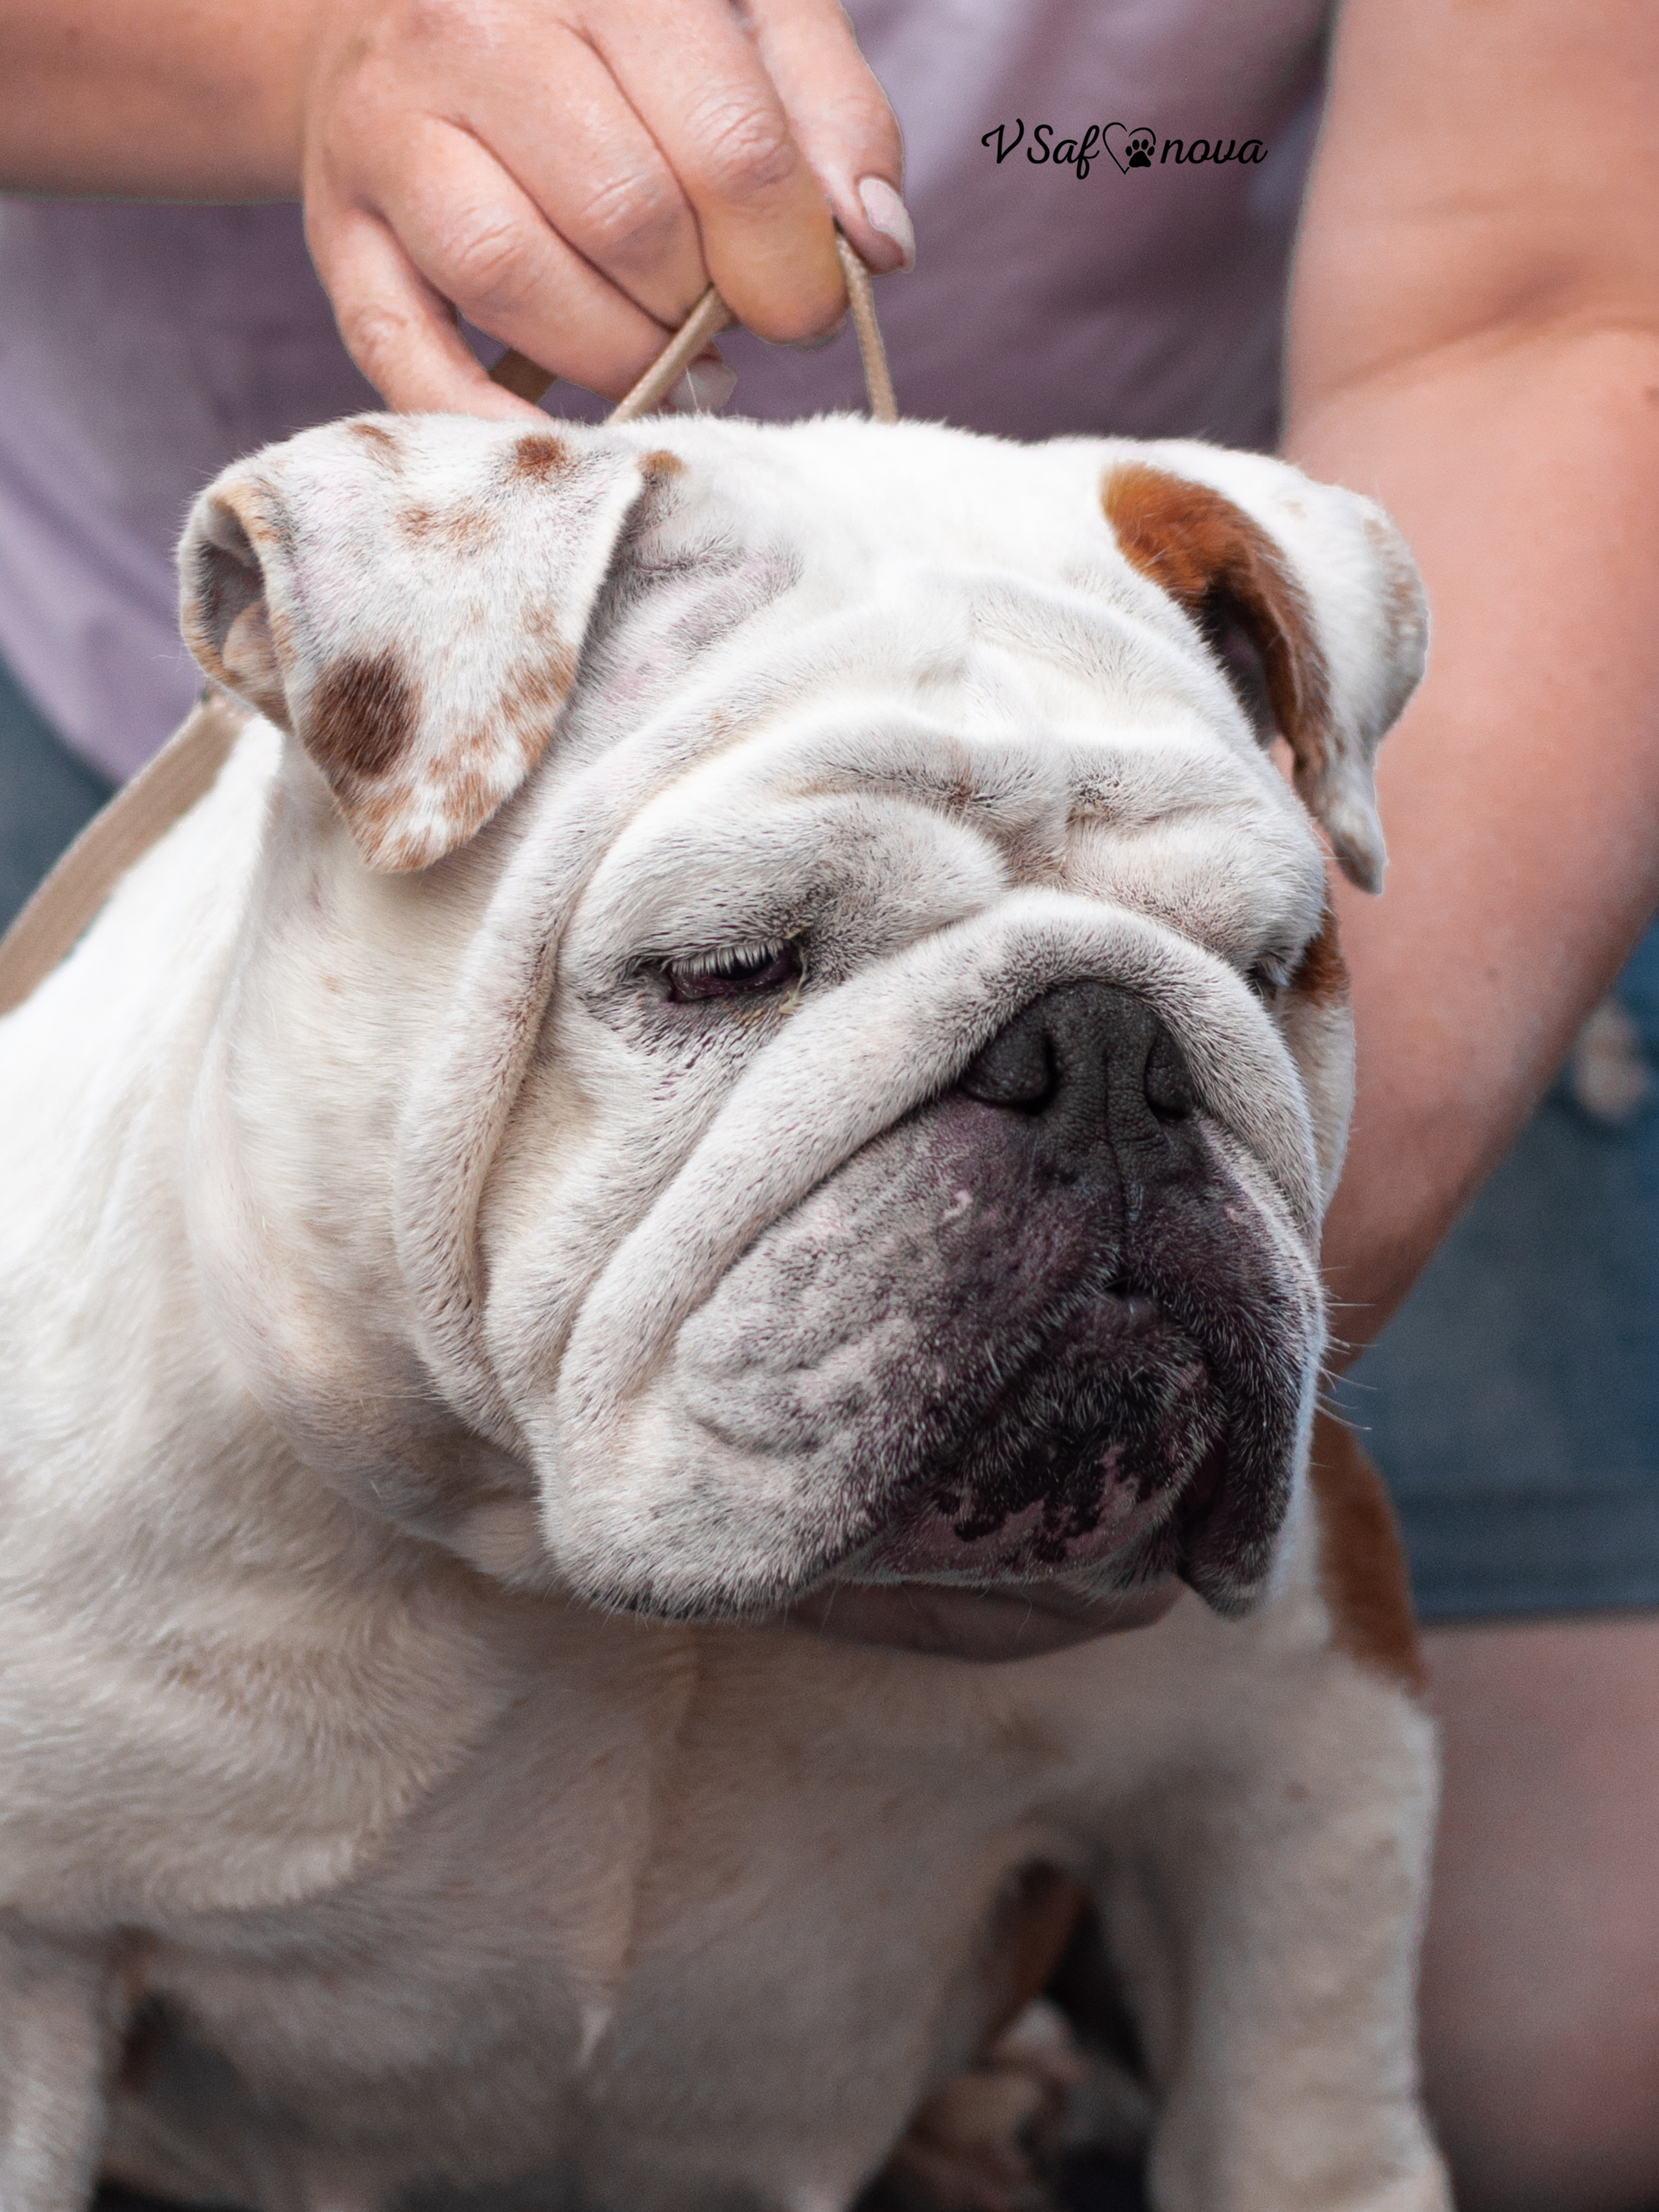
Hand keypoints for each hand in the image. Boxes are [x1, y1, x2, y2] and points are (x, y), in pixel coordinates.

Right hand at [298, 0, 910, 417]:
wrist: (393, 16)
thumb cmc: (604, 38)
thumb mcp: (736, 20)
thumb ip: (825, 110)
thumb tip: (874, 243)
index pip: (730, 144)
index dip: (792, 258)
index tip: (808, 301)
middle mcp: (473, 26)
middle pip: (632, 220)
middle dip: (706, 304)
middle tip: (725, 318)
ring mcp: (388, 131)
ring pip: (522, 282)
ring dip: (619, 358)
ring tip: (659, 356)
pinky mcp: (339, 235)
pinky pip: (415, 361)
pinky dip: (497, 421)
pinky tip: (570, 430)